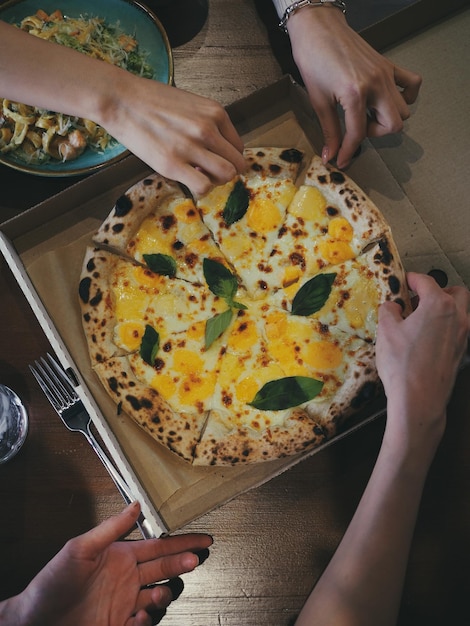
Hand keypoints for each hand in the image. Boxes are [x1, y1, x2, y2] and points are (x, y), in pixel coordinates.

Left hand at [11, 502, 211, 625]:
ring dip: (164, 594)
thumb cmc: (52, 582)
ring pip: (159, 596)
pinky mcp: (120, 625)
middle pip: (165, 568)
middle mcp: (127, 578)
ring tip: (159, 594)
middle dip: (183, 562)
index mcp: (121, 556)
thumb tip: (135, 505)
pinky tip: (139, 617)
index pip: (158, 546)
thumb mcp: (79, 548)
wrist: (34, 621)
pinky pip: (144, 623)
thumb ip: (110, 528)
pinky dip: (147, 621)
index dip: (181, 542)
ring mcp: (125, 603)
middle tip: (196, 559)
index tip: (202, 539)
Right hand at [101, 74, 245, 195]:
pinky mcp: (173, 164)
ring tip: (199, 176)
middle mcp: (207, 129)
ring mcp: (191, 147)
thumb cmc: (151, 101)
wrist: (121, 99)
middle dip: (226, 173)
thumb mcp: (190, 104)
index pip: (238, 147)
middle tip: (208, 172)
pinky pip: (203, 186)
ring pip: (226, 175)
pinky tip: (188, 181)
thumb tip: (216, 149)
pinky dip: (201, 189)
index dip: (227, 158)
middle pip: (237, 164)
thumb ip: (207, 123)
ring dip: (215, 181)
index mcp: (215, 112)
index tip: (213, 160)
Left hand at [286, 7, 421, 167]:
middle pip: (394, 125)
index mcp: (355, 94)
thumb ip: (329, 130)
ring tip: (367, 114)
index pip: (358, 134)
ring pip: (404, 109)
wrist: (318, 29)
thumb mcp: (318, 101)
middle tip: (357, 130)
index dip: (349, 152)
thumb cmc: (314, 60)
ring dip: (387, 119)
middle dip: (375, 134)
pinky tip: (387, 100)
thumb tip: (330, 155)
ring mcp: (385, 74)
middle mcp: (375, 84)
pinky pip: (412, 83)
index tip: (342, 160)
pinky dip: (406, 96)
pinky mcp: (388, 65)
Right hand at [376, 272, 469, 451]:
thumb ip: (389, 311)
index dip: (412, 279)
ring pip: (460, 311)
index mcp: (439, 305)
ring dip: (444, 308)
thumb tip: (392, 306)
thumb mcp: (386, 331)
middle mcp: (457, 317)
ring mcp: (462, 336)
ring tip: (421, 318)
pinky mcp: (461, 353)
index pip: (426, 282)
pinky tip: (426, 337)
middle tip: (418, 298)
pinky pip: (456, 330)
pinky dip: (445, 326)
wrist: (419, 399)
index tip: (403, 281)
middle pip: (455, 293)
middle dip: (438, 290)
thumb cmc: (402, 363)